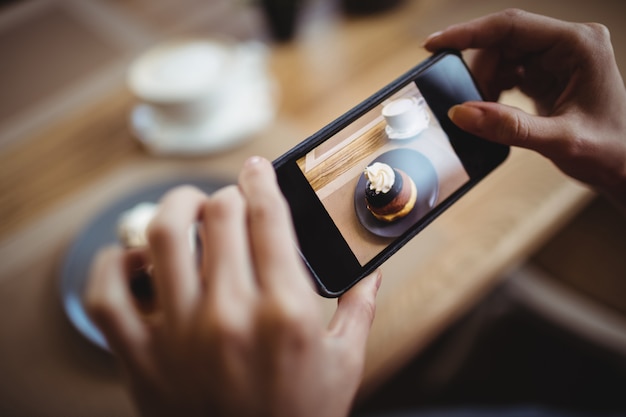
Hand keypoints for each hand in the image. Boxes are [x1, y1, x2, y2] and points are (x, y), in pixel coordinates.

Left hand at [85, 156, 380, 416]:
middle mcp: (230, 315)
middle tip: (229, 201)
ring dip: (173, 208)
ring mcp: (180, 335)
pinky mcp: (141, 359)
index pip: (269, 216)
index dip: (261, 180)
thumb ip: (360, 308)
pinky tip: (134, 258)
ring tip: (185, 210)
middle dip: (226, 194)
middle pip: (218, 214)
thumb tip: (373, 271)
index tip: (256, 169)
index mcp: (286, 311)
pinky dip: (112, 264)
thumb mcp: (346, 363)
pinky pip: (107, 293)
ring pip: (162, 235)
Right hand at [424, 9, 625, 205]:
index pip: (512, 25)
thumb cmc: (609, 151)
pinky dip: (493, 89)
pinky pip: (508, 70)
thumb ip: (509, 127)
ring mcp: (557, 57)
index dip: (467, 33)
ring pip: (501, 55)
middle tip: (465, 103)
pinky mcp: (548, 72)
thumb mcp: (559, 141)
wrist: (625, 167)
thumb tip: (460, 113)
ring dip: (485, 82)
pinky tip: (494, 109)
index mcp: (579, 45)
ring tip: (486, 113)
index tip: (433, 44)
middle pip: (502, 41)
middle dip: (478, 71)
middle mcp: (568, 43)